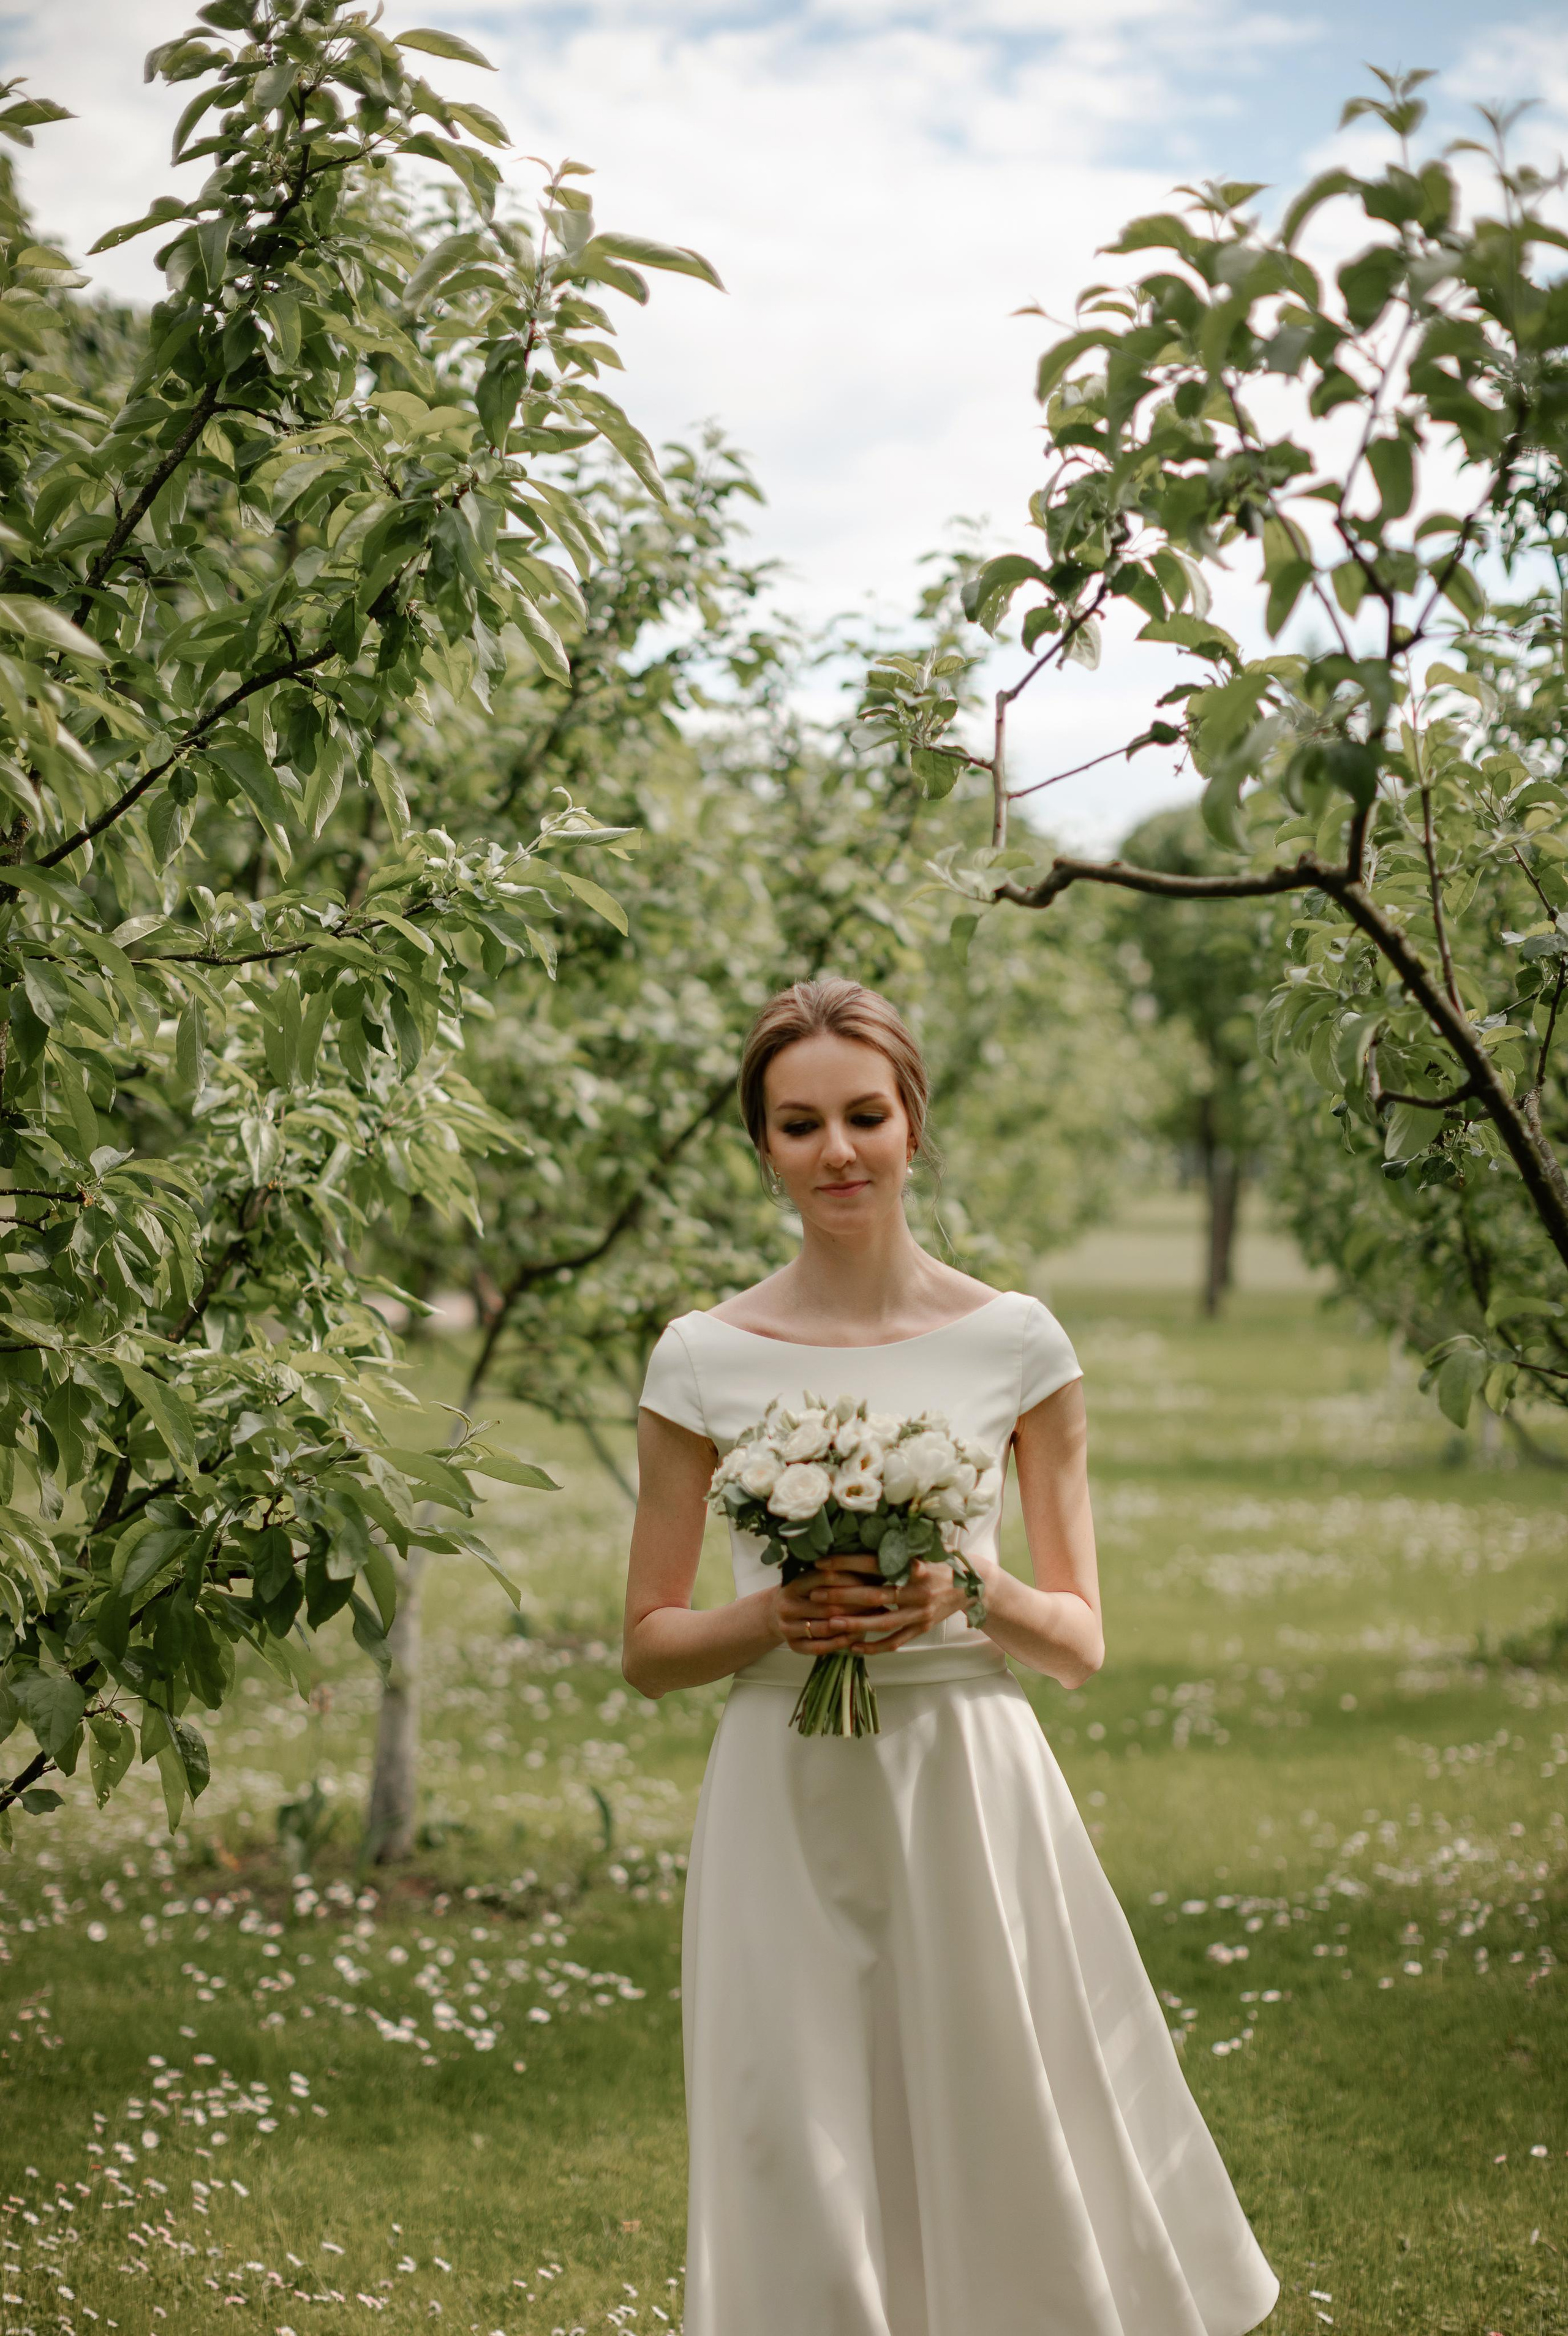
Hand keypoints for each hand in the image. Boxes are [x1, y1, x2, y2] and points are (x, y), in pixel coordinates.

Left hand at [773, 1553, 967, 1657]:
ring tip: (829, 1624)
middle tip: (815, 1594)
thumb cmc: (944, 1559)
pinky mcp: (922, 1627)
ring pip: (883, 1622)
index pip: (875, 1564)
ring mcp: (921, 1612)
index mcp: (916, 1565)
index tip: (822, 1563)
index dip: (847, 1563)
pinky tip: (854, 1648)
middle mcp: (919, 1590)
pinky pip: (896, 1641)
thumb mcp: (926, 1545)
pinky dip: (875, 1646)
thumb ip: (900, 1542)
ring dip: (855, 1624)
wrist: (976, 1585)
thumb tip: (865, 1528)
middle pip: (875, 1595)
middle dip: (843, 1595)